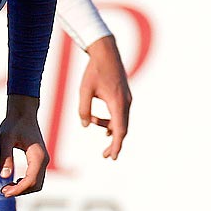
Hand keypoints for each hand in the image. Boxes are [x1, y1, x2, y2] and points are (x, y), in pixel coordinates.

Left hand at [0, 95, 48, 196]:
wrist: (23, 113)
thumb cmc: (14, 124)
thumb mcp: (5, 139)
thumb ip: (5, 157)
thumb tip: (4, 176)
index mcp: (37, 156)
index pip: (31, 180)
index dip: (18, 189)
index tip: (4, 192)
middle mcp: (44, 160)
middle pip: (36, 185)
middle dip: (21, 191)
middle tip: (3, 192)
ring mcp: (43, 160)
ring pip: (37, 183)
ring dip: (23, 189)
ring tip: (6, 188)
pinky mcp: (39, 160)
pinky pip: (35, 177)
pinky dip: (25, 183)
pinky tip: (12, 182)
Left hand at [78, 34, 130, 158]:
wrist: (106, 53)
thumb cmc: (94, 71)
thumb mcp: (84, 91)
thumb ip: (83, 110)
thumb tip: (85, 125)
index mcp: (117, 103)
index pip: (119, 130)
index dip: (116, 145)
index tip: (113, 157)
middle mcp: (126, 103)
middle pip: (122, 129)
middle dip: (114, 143)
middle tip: (106, 156)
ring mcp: (127, 100)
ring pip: (120, 121)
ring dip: (108, 128)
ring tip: (91, 122)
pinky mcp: (124, 97)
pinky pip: (119, 114)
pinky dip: (110, 120)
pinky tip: (99, 122)